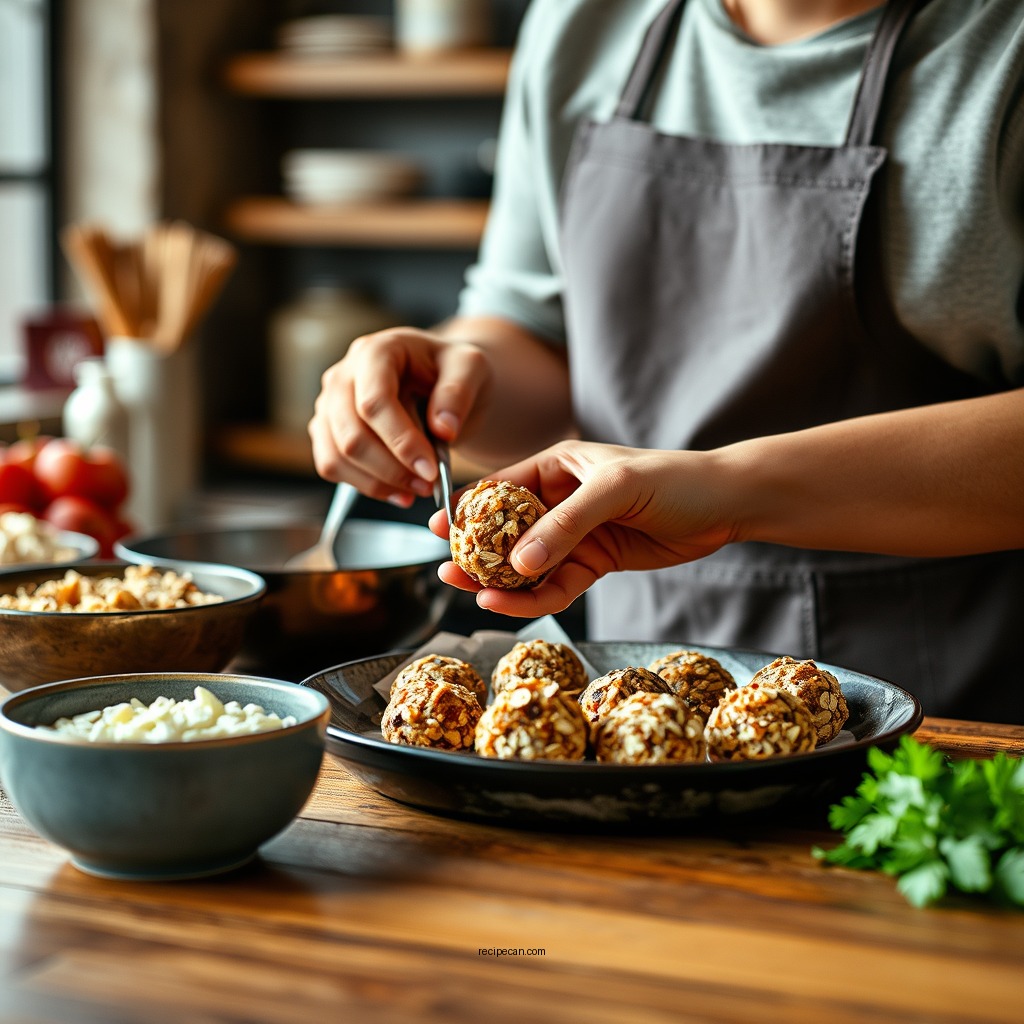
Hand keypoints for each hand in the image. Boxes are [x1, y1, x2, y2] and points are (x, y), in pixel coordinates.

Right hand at [308, 326, 489, 505]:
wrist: (437, 380)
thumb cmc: (451, 370)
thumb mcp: (470, 368)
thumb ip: (458, 393)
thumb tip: (444, 429)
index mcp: (376, 351)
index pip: (375, 402)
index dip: (401, 441)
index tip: (431, 470)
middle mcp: (342, 375)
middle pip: (351, 434)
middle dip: (392, 468)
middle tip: (428, 485)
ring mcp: (328, 403)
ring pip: (337, 455)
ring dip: (378, 482)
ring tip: (417, 489)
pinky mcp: (326, 429)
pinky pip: (331, 466)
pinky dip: (365, 486)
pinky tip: (398, 491)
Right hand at [431, 439, 736, 615]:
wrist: (725, 506)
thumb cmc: (673, 480)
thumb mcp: (614, 490)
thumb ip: (566, 524)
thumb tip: (519, 563)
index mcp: (558, 466)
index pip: (501, 487)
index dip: (468, 508)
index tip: (437, 527)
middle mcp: (560, 500)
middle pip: (507, 530)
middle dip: (477, 551)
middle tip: (448, 570)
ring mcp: (576, 534)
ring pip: (529, 563)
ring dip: (502, 581)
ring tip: (476, 594)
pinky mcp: (595, 562)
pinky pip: (558, 584)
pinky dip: (537, 597)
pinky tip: (516, 603)